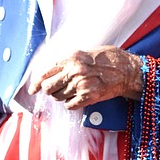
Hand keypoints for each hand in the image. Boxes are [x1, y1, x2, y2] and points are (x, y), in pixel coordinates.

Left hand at [28, 47, 142, 108]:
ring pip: (59, 97)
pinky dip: (71, 104)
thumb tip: (55, 69)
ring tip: (73, 92)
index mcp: (72, 59)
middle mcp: (74, 71)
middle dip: (50, 91)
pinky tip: (78, 99)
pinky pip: (70, 105)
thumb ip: (70, 60)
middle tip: (56, 91)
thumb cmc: (110, 59)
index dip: (37, 83)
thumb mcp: (87, 53)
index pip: (46, 73)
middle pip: (49, 88)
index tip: (32, 90)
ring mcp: (80, 85)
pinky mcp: (88, 97)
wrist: (127, 71)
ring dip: (62, 97)